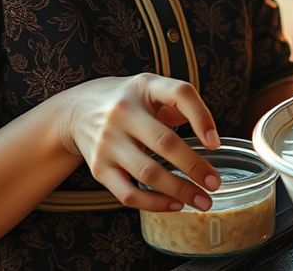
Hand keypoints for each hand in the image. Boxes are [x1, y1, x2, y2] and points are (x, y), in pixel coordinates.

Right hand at [58, 73, 221, 212]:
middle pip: (164, 142)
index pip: (179, 94)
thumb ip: (179, 102)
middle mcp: (122, 112)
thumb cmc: (127, 100)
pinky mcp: (99, 168)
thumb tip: (208, 134)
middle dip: (194, 166)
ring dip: (180, 191)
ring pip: (148, 173)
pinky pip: (129, 193)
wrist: (77, 110)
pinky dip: (155, 203)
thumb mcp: (150, 88)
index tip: (215, 143)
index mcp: (143, 87)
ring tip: (202, 201)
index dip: (201, 117)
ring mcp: (108, 142)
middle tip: (214, 183)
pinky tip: (175, 205)